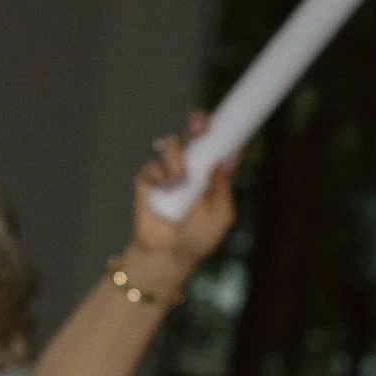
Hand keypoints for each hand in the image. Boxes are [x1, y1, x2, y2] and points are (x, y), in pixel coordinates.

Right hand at [127, 118, 233, 282]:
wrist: (166, 256)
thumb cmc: (198, 239)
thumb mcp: (220, 215)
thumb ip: (223, 188)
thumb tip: (228, 159)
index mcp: (212, 173)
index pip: (217, 143)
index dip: (220, 128)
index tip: (223, 118)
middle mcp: (191, 167)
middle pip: (193, 135)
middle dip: (197, 125)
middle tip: (200, 124)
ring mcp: (168, 173)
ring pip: (170, 145)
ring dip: (177, 159)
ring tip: (181, 181)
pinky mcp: (147, 181)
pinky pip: (152, 167)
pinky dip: (159, 177)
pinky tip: (166, 190)